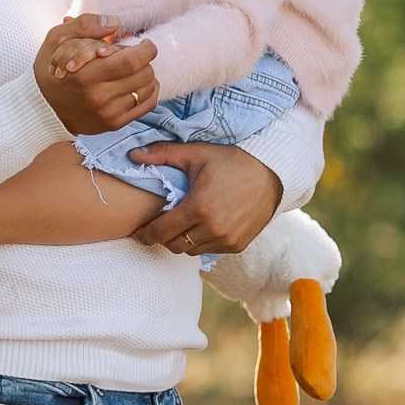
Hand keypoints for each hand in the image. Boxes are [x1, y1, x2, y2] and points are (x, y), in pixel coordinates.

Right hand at [34, 14, 158, 135]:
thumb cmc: (52, 70)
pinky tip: (135, 84)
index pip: (133, 61)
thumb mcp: (57, 39)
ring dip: (145, 75)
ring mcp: (109, 114)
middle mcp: (100, 98)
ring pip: (149, 88)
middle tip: (129, 57)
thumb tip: (115, 22)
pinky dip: (148, 91)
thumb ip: (85, 24)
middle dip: (143, 60)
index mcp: (86, 76)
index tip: (144, 43)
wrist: (43, 109)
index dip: (147, 49)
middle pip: (145, 74)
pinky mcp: (115, 124)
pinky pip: (148, 104)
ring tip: (129, 71)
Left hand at [129, 143, 281, 256]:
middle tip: (159, 226)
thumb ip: (162, 154)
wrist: (271, 173)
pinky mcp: (238, 245)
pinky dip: (201, 243)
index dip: (145, 234)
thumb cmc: (231, 161)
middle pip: (173, 246)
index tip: (138, 232)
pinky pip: (209, 251)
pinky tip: (201, 227)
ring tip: (181, 225)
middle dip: (162, 238)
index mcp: (198, 207)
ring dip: (182, 241)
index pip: (161, 232)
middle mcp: (213, 228)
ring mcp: (227, 239)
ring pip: (191, 251)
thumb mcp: (196, 153)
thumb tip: (132, 155)